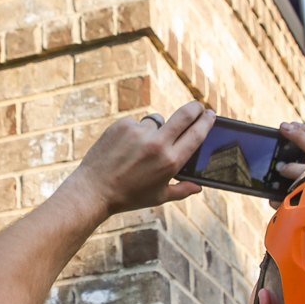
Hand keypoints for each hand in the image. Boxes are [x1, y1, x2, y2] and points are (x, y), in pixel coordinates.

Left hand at [68, 101, 215, 217]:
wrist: (94, 189)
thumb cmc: (128, 196)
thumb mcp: (158, 197)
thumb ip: (182, 190)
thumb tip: (199, 187)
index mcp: (171, 162)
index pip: (197, 134)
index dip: (207, 121)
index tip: (211, 114)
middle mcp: (157, 144)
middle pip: (184, 115)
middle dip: (195, 108)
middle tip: (198, 106)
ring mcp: (139, 132)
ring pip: (157, 120)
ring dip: (156, 129)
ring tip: (141, 148)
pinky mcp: (122, 125)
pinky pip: (136, 123)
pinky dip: (135, 132)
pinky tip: (125, 147)